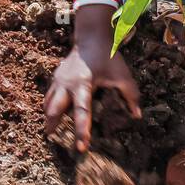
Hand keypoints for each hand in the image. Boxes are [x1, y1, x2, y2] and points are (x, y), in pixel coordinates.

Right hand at [44, 37, 141, 153]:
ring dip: (49, 119)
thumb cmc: (107, 56)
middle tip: (55, 141)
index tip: (81, 147)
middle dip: (54, 126)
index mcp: (83, 84)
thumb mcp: (122, 74)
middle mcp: (66, 84)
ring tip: (52, 133)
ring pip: (48, 104)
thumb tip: (137, 116)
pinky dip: (49, 108)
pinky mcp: (55, 78)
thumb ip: (131, 95)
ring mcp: (58, 80)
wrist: (91, 37)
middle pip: (54, 110)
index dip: (81, 130)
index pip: (81, 111)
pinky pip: (49, 97)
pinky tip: (53, 117)